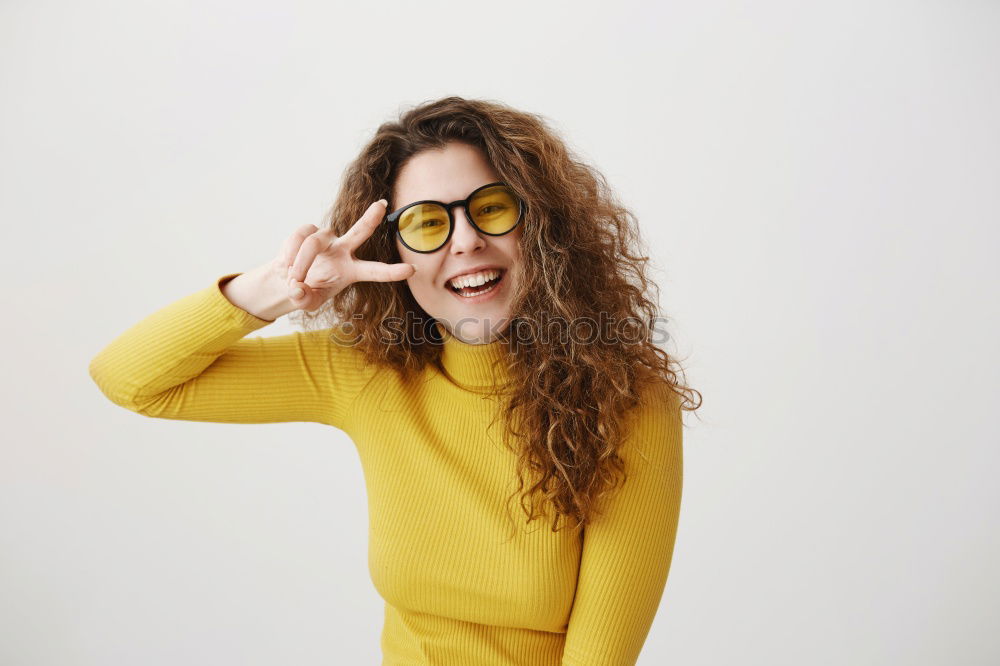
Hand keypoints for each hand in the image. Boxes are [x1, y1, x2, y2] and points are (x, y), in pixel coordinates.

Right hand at [279, 199, 415, 311]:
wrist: (286, 279)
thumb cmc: (306, 291)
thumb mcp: (307, 303)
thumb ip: (304, 300)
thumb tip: (297, 289)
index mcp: (352, 271)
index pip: (375, 270)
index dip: (393, 271)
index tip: (413, 269)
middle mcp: (343, 251)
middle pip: (360, 231)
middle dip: (371, 218)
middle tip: (382, 205)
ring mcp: (327, 239)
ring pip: (313, 243)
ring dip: (300, 263)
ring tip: (293, 278)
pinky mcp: (309, 230)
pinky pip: (298, 238)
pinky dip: (289, 254)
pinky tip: (286, 265)